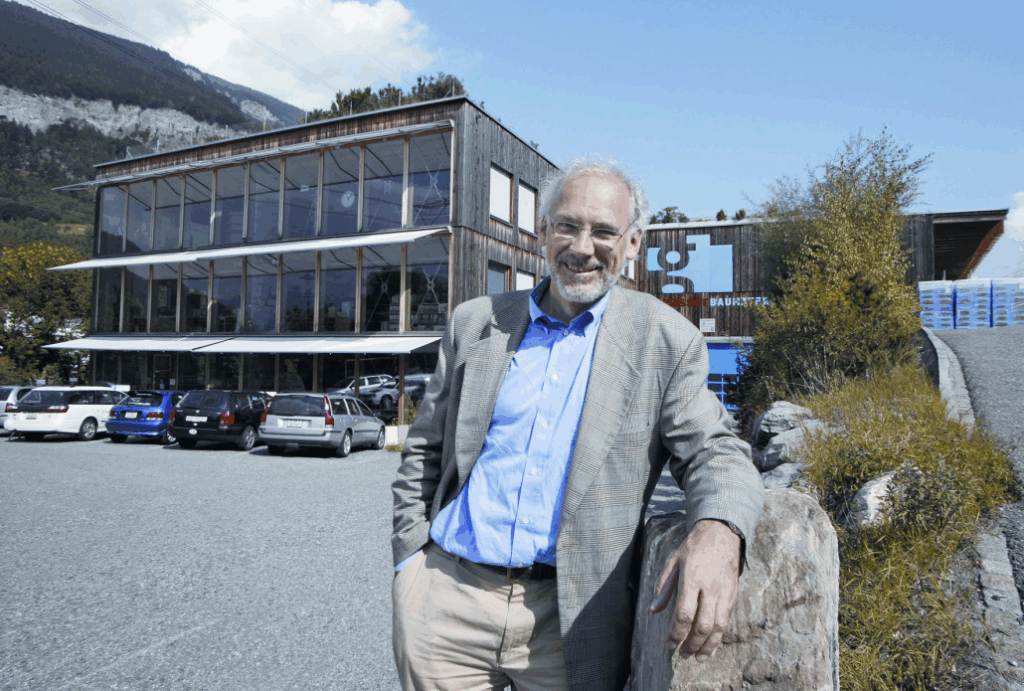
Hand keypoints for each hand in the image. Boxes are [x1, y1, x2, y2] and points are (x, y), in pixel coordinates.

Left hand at [649, 519, 740, 660]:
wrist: (722, 534)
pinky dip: (719, 637)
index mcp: (692, 578)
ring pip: (718, 627)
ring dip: (707, 646)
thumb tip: (654, 610)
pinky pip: (727, 621)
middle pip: (702, 625)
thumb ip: (664, 586)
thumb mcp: (673, 561)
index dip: (676, 633)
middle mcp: (710, 588)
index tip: (668, 644)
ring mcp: (724, 592)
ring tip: (697, 657)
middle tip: (681, 654)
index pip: (684, 613)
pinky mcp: (733, 595)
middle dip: (691, 644)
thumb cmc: (694, 547)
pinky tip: (711, 647)